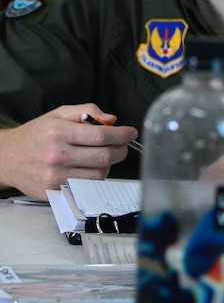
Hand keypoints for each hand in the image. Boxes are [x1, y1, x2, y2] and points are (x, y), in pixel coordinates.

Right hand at [0, 104, 136, 199]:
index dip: (122, 134)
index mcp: (59, 132)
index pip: (101, 135)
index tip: (132, 133)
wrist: (7, 157)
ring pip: (99, 174)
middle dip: (121, 150)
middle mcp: (57, 155)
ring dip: (109, 165)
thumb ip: (88, 111)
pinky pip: (86, 186)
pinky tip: (92, 167)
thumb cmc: (37, 133)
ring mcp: (55, 176)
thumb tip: (112, 120)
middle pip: (104, 156)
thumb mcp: (59, 113)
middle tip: (123, 145)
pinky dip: (95, 177)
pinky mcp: (54, 191)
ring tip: (105, 155)